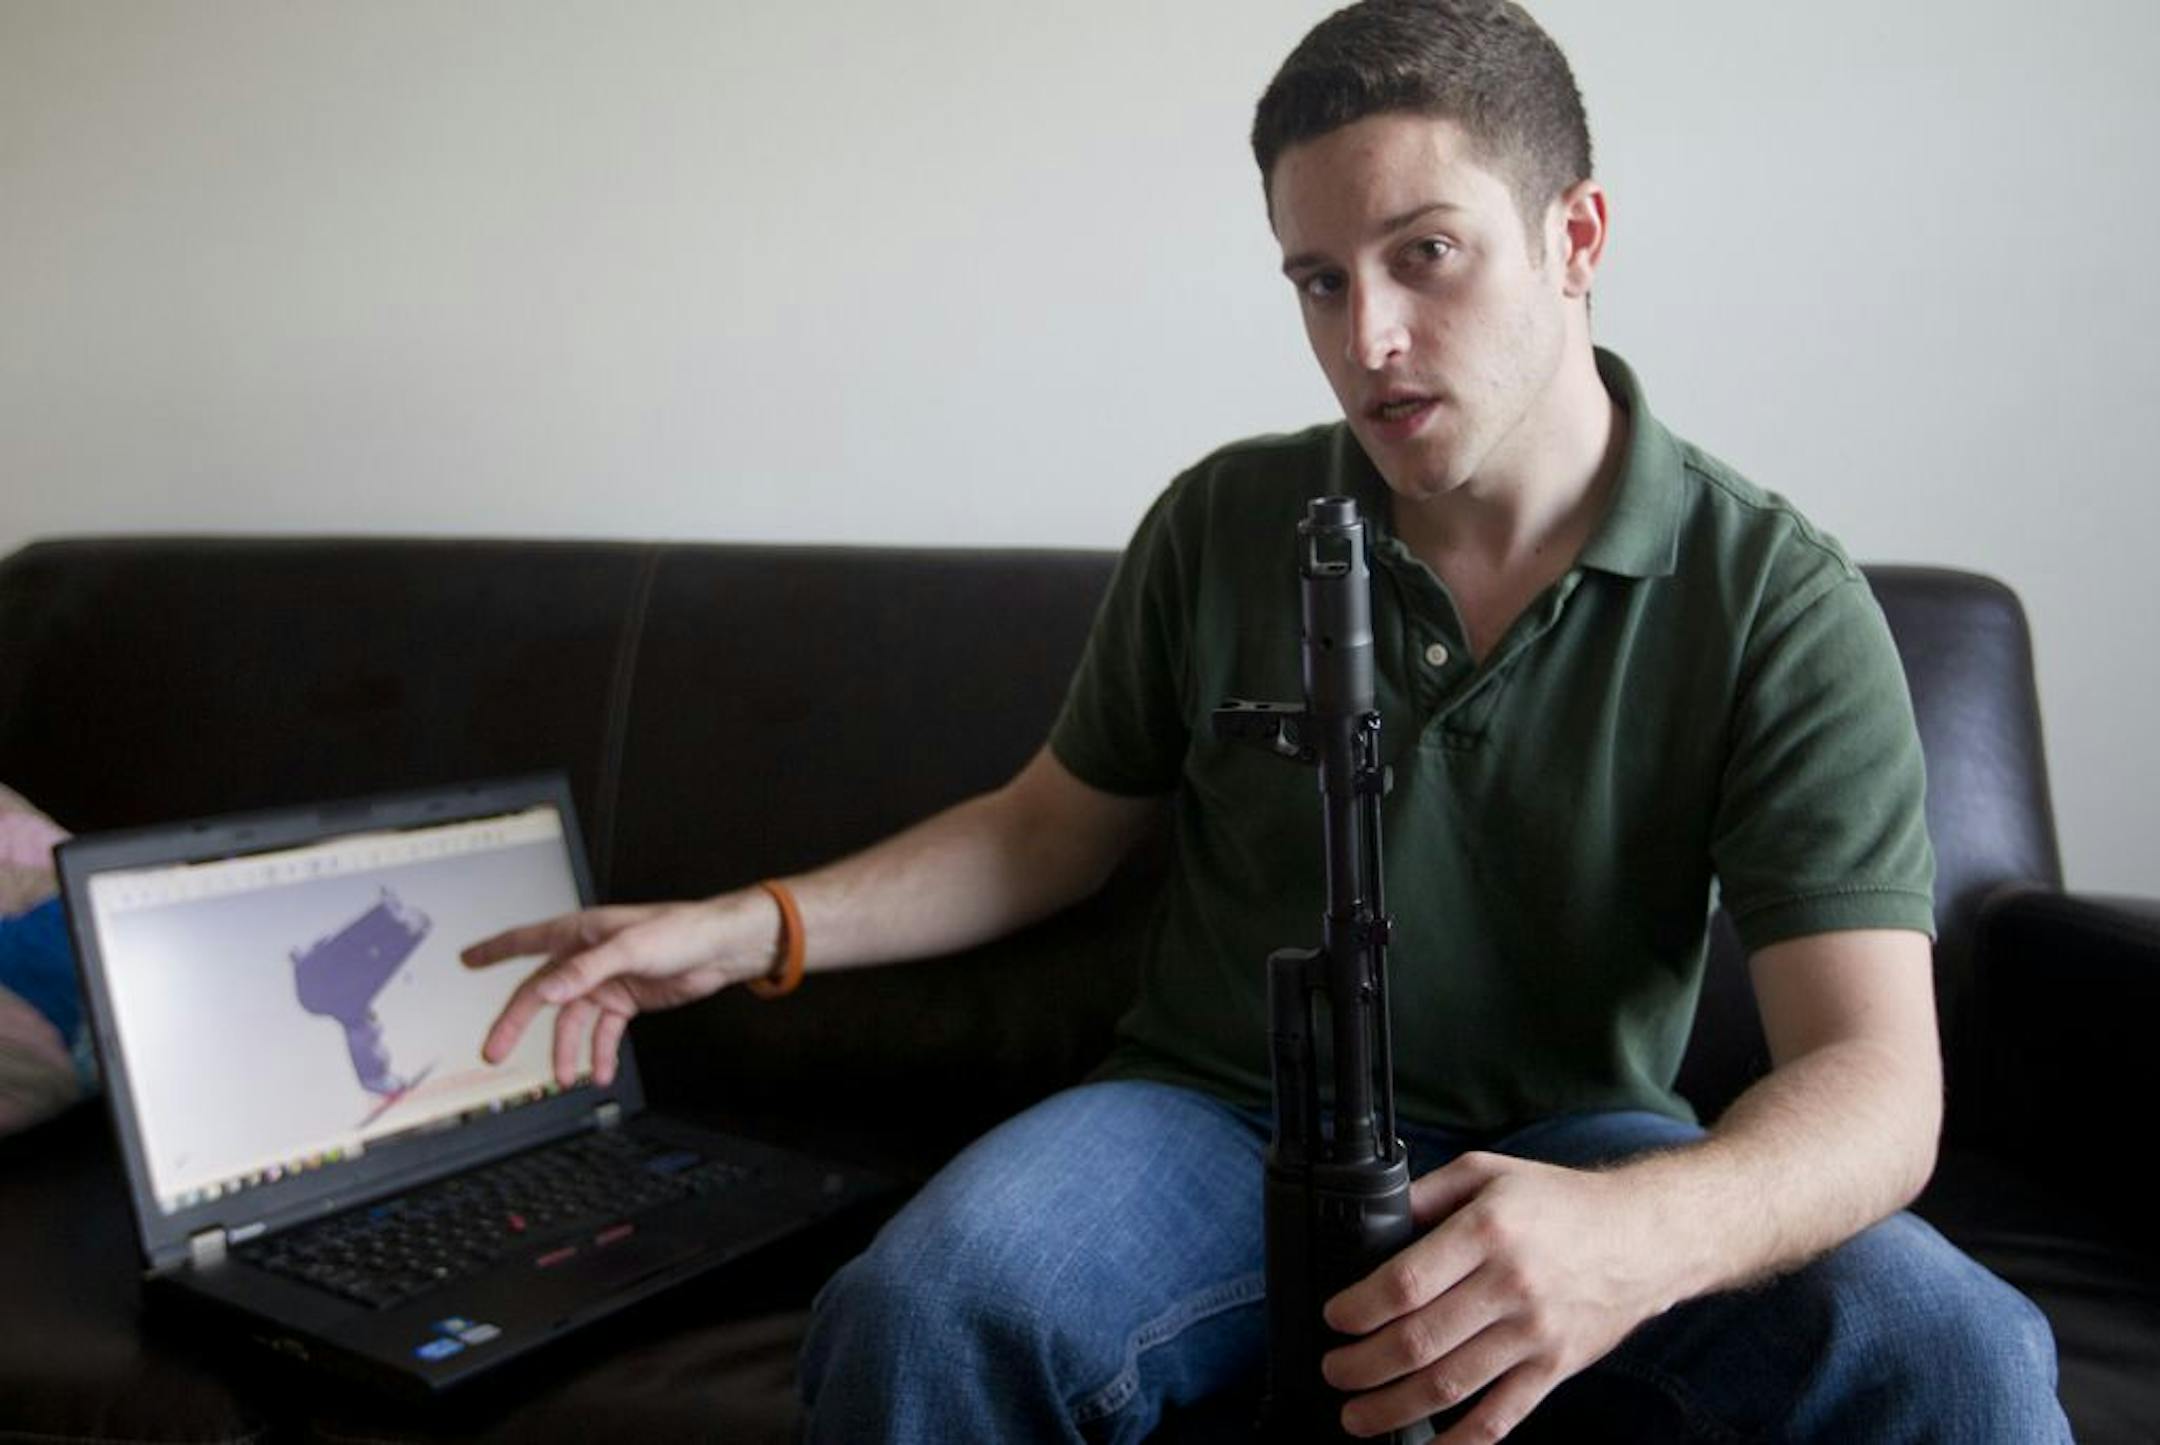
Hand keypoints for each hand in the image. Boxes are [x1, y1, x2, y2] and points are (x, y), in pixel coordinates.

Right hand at [461, 897, 772, 1086]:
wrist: (720, 951)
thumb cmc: (680, 932)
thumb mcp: (630, 949)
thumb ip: (585, 971)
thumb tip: (546, 992)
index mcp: (581, 933)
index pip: (526, 940)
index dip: (494, 949)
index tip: (466, 958)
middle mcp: (587, 958)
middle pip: (540, 994)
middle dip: (515, 1023)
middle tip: (493, 1051)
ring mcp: (604, 982)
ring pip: (571, 1021)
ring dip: (566, 1050)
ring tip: (564, 1076)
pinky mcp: (625, 1002)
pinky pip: (603, 1033)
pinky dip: (600, 1054)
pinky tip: (601, 1073)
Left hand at [1320, 1152, 1678, 1440]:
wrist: (1647, 1236)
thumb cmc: (1561, 1202)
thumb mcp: (1488, 1171)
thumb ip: (1428, 1194)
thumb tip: (1374, 1220)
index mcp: (1487, 1231)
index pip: (1405, 1283)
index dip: (1358, 1309)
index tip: (1334, 1319)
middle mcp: (1510, 1285)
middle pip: (1419, 1341)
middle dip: (1362, 1366)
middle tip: (1333, 1372)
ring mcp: (1534, 1333)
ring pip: (1450, 1385)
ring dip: (1393, 1408)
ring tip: (1356, 1416)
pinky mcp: (1554, 1368)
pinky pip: (1501, 1416)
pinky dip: (1461, 1441)